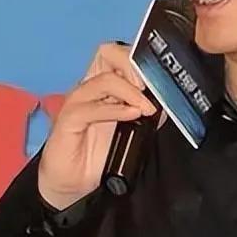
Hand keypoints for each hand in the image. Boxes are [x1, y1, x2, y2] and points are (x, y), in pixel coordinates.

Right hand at [38, 42, 155, 208]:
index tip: (161, 77)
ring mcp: (78, 102)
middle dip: (133, 64)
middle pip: (108, 53)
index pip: (120, 55)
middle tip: (150, 86)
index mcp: (105, 86)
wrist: (73, 182)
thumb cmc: (100, 155)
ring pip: (104, 79)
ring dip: (131, 92)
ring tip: (147, 109)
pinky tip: (132, 116)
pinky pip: (90, 108)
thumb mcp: (133, 130)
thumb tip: (169, 101)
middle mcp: (90, 88)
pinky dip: (115, 109)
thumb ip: (148, 112)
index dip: (140, 59)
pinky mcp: (68, 120)